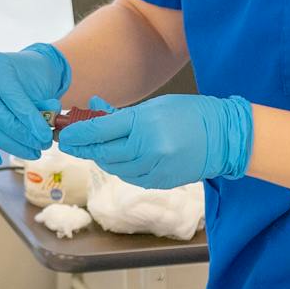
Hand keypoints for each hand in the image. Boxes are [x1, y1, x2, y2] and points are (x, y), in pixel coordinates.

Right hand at [0, 42, 70, 163]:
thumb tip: (44, 130)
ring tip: (31, 152)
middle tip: (40, 146)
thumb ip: (42, 107)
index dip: (29, 119)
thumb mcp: (43, 85)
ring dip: (6, 144)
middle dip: (19, 134)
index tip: (45, 135)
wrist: (24, 70)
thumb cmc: (34, 77)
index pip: (11, 97)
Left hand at [56, 93, 253, 189]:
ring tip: (92, 148)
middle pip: (104, 153)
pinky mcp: (161, 182)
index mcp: (144, 125)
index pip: (100, 131)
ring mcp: (155, 169)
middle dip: (84, 148)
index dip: (78, 134)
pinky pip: (131, 176)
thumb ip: (122, 114)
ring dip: (101, 158)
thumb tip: (93, 110)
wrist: (224, 137)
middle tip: (70, 143)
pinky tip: (116, 158)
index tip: (64, 134)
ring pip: (115, 168)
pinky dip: (120, 168)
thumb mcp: (154, 106)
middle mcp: (148, 149)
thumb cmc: (190, 114)